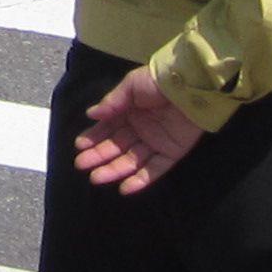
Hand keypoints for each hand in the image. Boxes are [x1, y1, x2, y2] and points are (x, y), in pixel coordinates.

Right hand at [71, 65, 202, 194]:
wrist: (191, 87)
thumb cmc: (158, 82)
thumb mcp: (131, 86)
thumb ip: (112, 102)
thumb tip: (90, 115)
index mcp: (129, 111)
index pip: (108, 128)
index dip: (94, 138)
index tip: (80, 146)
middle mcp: (140, 129)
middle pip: (117, 147)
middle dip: (99, 156)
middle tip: (81, 165)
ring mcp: (156, 142)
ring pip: (132, 161)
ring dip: (114, 170)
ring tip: (96, 178)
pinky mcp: (172, 153)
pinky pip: (155, 169)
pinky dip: (141, 181)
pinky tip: (124, 189)